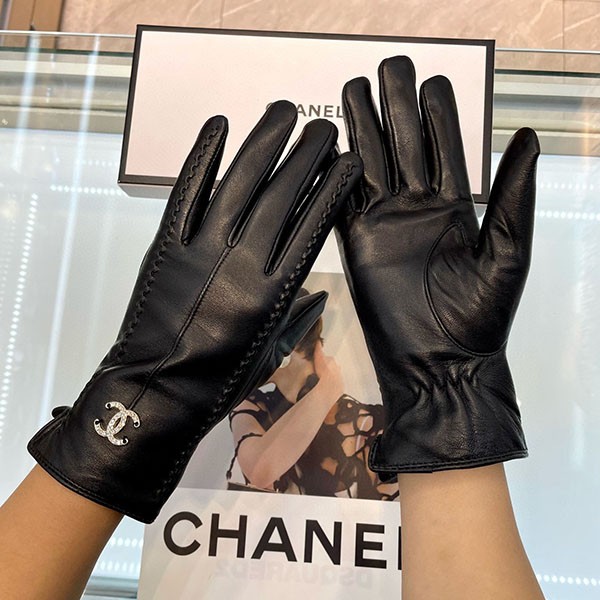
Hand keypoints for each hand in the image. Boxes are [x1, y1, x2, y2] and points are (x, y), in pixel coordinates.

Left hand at [28, 101, 361, 520]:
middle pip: (280, 197)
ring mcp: (201, 249)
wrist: (159, 392)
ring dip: (263, 144)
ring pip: (238, 185)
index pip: (312, 227)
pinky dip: (200, 158)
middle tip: (323, 128)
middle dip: (306, 158)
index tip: (348, 161)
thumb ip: (298, 315)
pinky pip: (186, 194)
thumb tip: (317, 290)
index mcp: (274, 292)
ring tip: (283, 112)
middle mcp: (243, 263)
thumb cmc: (220, 379)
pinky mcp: (166, 246)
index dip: (332, 189)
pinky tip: (218, 125)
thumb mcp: (272, 351)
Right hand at [336, 56, 539, 473]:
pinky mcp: (356, 242)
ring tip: (356, 90)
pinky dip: (337, 172)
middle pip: (405, 145)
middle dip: (397, 106)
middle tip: (390, 68)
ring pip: (372, 164)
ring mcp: (384, 223)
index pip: (446, 147)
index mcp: (455, 207)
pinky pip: (344, 200)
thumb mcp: (507, 251)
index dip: (439, 113)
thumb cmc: (479, 316)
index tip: (432, 80)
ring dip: (364, 128)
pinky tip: (332, 143)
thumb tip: (526, 136)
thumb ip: (511, 194)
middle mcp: (418, 208)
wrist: (439, 362)